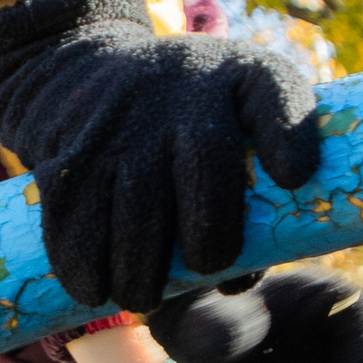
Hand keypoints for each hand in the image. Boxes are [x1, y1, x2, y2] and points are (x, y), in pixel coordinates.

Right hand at [0, 0, 320, 315]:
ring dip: (139, 270)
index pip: (273, 91)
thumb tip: (241, 280)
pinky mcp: (69, 152)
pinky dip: (83, 266)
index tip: (293, 178)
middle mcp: (180, 88)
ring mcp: (121, 121)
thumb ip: (257, 177)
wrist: (81, 64)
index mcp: (238, 76)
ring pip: (135, 210)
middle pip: (203, 166)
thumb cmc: (182, 112)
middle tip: (205, 265)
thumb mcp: (232, 108)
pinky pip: (74, 220)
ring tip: (144, 298)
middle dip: (208, 235)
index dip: (288, 134)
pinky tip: (96, 291)